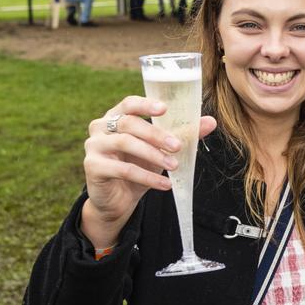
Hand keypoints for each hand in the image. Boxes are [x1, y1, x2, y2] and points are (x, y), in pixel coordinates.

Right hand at [81, 96, 216, 246]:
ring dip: (153, 155)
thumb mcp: (161, 150)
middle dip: (156, 134)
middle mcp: (100, 127)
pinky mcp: (92, 167)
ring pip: (125, 143)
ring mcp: (93, 146)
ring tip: (174, 166)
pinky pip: (122, 169)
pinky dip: (146, 177)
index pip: (129, 103)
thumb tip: (211, 122)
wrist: (117, 200)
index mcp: (115, 117)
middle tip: (178, 146)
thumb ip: (182, 135)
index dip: (146, 104)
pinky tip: (165, 185)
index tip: (165, 109)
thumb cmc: (138, 167)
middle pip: (129, 123)